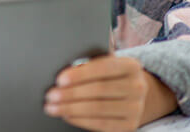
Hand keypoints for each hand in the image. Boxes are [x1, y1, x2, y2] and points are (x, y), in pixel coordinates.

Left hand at [43, 56, 174, 130]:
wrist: (131, 95)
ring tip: (53, 107)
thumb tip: (64, 73)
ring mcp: (136, 108)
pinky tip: (67, 115)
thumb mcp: (105, 65)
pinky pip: (100, 124)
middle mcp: (138, 87)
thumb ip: (90, 65)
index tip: (60, 79)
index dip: (80, 74)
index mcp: (131, 65)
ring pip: (98, 108)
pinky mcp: (130, 125)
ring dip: (71, 108)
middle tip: (51, 95)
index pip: (104, 67)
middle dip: (71, 93)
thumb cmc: (110, 76)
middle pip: (99, 89)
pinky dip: (80, 120)